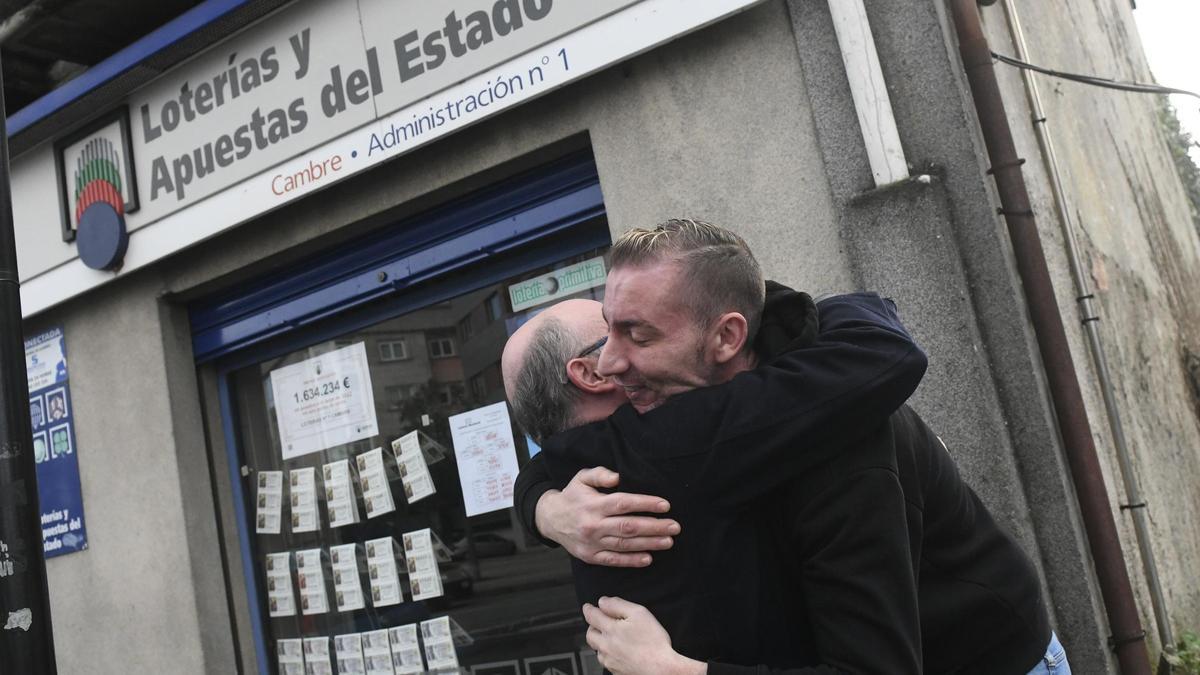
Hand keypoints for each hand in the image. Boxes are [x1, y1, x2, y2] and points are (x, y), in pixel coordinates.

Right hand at [535, 467, 679, 566]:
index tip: (665, 505)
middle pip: (628, 526)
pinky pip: (613, 560)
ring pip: (624, 545)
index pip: (623, 503)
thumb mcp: (581, 478)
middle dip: (654, 527)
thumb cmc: (572, 496)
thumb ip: (599, 474)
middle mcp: (593, 525)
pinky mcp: (590, 557)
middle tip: (675, 527)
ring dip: (648, 543)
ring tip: (668, 541)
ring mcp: (592, 543)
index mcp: (593, 504)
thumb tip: (617, 477)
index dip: (645, 504)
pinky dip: (631, 561)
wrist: (550, 519)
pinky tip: (649, 558)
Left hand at [583, 597, 704, 674]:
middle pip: (590, 634)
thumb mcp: (639, 613)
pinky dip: (608, 654)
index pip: (591, 616)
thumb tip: (603, 602)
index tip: (588, 607)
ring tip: (612, 637)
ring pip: (597, 649)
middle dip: (592, 626)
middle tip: (599, 622)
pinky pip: (606, 661)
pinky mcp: (615, 671)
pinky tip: (620, 652)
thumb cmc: (654, 643)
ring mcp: (610, 661)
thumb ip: (618, 605)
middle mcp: (606, 646)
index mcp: (610, 630)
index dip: (589, 609)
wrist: (661, 669)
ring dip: (600, 641)